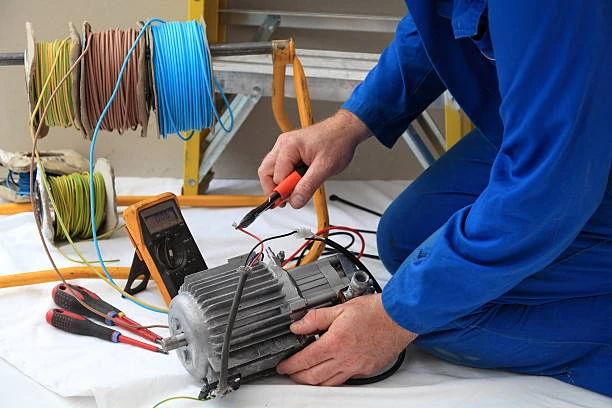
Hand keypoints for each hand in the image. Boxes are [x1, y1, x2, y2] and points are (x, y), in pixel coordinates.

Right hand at [258, 110, 371, 208]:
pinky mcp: (290, 151)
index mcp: (289, 146)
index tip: (289, 201)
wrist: (345, 131)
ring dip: (282, 183)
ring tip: (296, 190)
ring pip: (271, 170)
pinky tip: (299, 181)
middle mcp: (283, 145)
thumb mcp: (324, 168)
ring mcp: (285, 147)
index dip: (282, 191)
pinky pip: (281, 167)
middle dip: (275, 189)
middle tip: (287, 200)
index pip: (275, 176)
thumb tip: (295, 201)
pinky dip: (287, 177)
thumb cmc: (337, 142)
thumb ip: (308, 186)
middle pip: (266, 172)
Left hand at [276, 293, 416, 385]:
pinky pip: (345, 379)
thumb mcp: (340, 308)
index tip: (283, 365)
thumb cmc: (374, 312)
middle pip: (313, 377)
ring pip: (328, 383)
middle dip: (297, 376)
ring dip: (313, 382)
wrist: (398, 318)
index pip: (305, 360)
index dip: (290, 365)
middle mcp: (344, 359)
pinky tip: (329, 372)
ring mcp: (356, 367)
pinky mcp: (366, 370)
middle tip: (289, 372)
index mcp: (335, 343)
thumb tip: (297, 325)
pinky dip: (332, 379)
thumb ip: (316, 318)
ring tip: (304, 375)